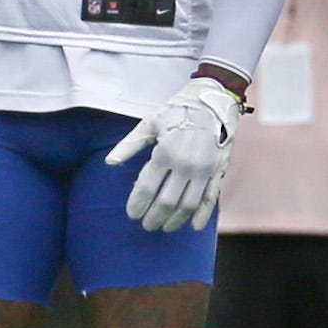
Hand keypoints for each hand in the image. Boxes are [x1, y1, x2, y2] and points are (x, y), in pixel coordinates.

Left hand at [105, 75, 240, 232]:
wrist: (212, 100)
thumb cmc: (176, 111)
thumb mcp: (149, 123)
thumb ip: (129, 145)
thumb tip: (109, 162)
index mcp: (165, 152)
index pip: (146, 188)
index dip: (137, 204)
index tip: (132, 214)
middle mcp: (185, 164)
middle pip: (166, 202)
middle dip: (153, 217)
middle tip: (146, 225)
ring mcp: (204, 170)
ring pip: (187, 206)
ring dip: (174, 221)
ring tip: (164, 227)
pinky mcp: (218, 171)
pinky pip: (210, 199)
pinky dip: (201, 216)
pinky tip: (192, 227)